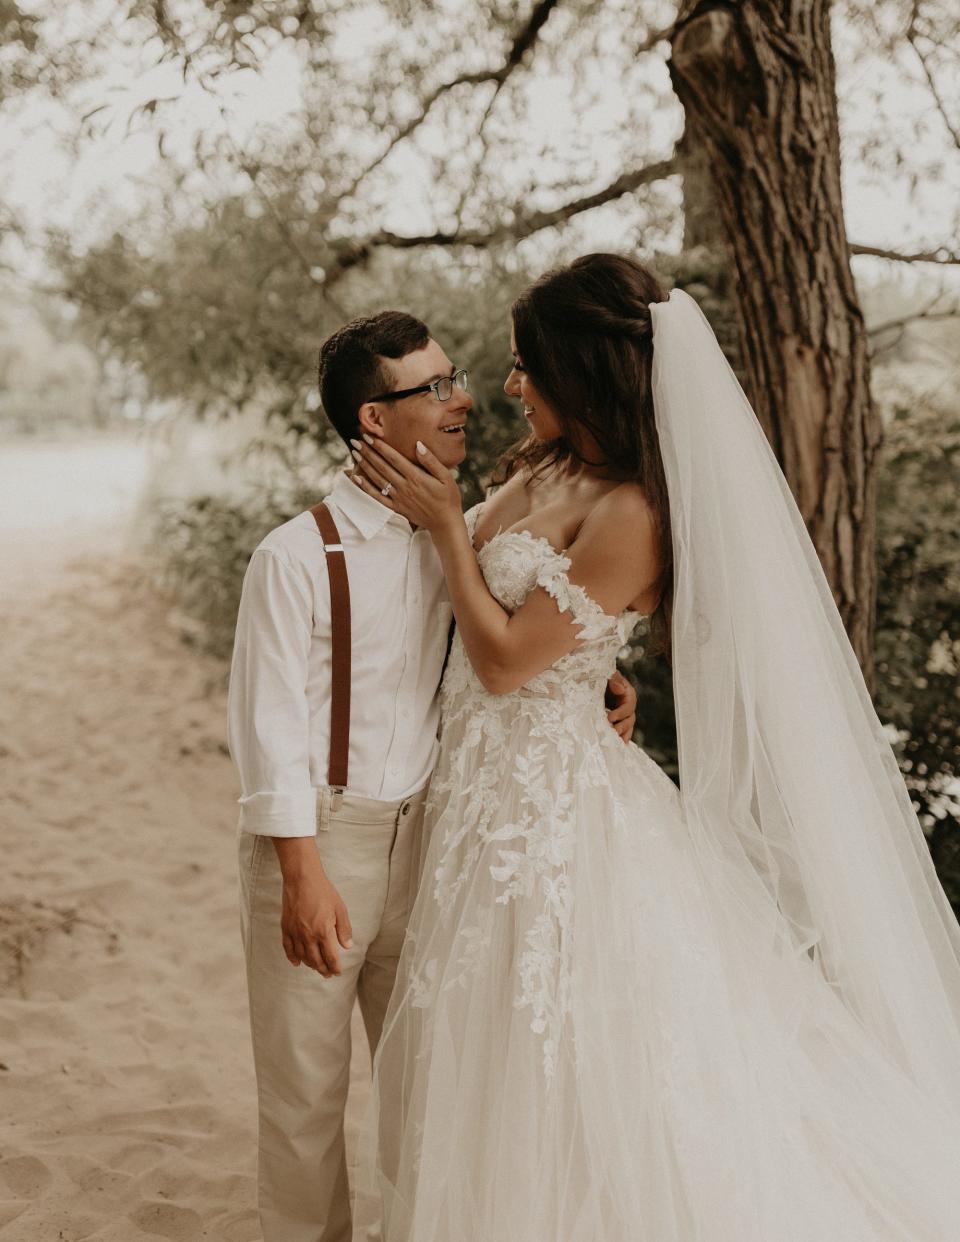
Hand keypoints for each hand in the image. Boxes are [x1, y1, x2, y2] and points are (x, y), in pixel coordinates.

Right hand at [280, 861, 352, 976]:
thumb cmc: (323, 891)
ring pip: (302, 957)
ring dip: (310, 965)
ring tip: (317, 968)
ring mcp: (295, 933)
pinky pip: (288, 948)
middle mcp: (308, 936)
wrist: (302, 878)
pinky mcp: (286, 928)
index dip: (335, 967)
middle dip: (323, 970)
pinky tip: (297, 962)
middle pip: (316, 961)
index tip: (338, 971)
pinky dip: (292, 958)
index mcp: (323, 932)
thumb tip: (347, 946)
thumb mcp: (340, 909)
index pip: (330, 957)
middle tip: (328, 974)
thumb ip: (344, 929)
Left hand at [350, 435, 461, 532]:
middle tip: (356, 441)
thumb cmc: (448, 497)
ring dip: (365, 466)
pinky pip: (378, 497)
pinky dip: (366, 488)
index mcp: (416, 477)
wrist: (445, 523)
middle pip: (382, 466)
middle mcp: (405, 487)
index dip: (380, 446)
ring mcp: (399, 498)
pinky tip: (357, 479)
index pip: (393, 458)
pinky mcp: (396, 508)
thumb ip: (431, 461)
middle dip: (368, 453)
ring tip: (355, 454)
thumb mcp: (446, 476)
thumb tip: (418, 444)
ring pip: (377, 479)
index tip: (369, 436)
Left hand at [605, 671, 635, 742]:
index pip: (627, 706)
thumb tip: (619, 688)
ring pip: (628, 727)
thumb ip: (614, 679)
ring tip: (616, 743)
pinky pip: (623, 732)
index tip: (609, 718)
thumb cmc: (600, 677)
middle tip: (613, 732)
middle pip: (630, 719)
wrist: (594, 683)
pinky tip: (616, 746)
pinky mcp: (619, 721)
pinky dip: (620, 738)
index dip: (620, 713)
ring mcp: (624, 715)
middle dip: (622, 727)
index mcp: (628, 694)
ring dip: (623, 735)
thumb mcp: (606, 676)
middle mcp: (628, 705)